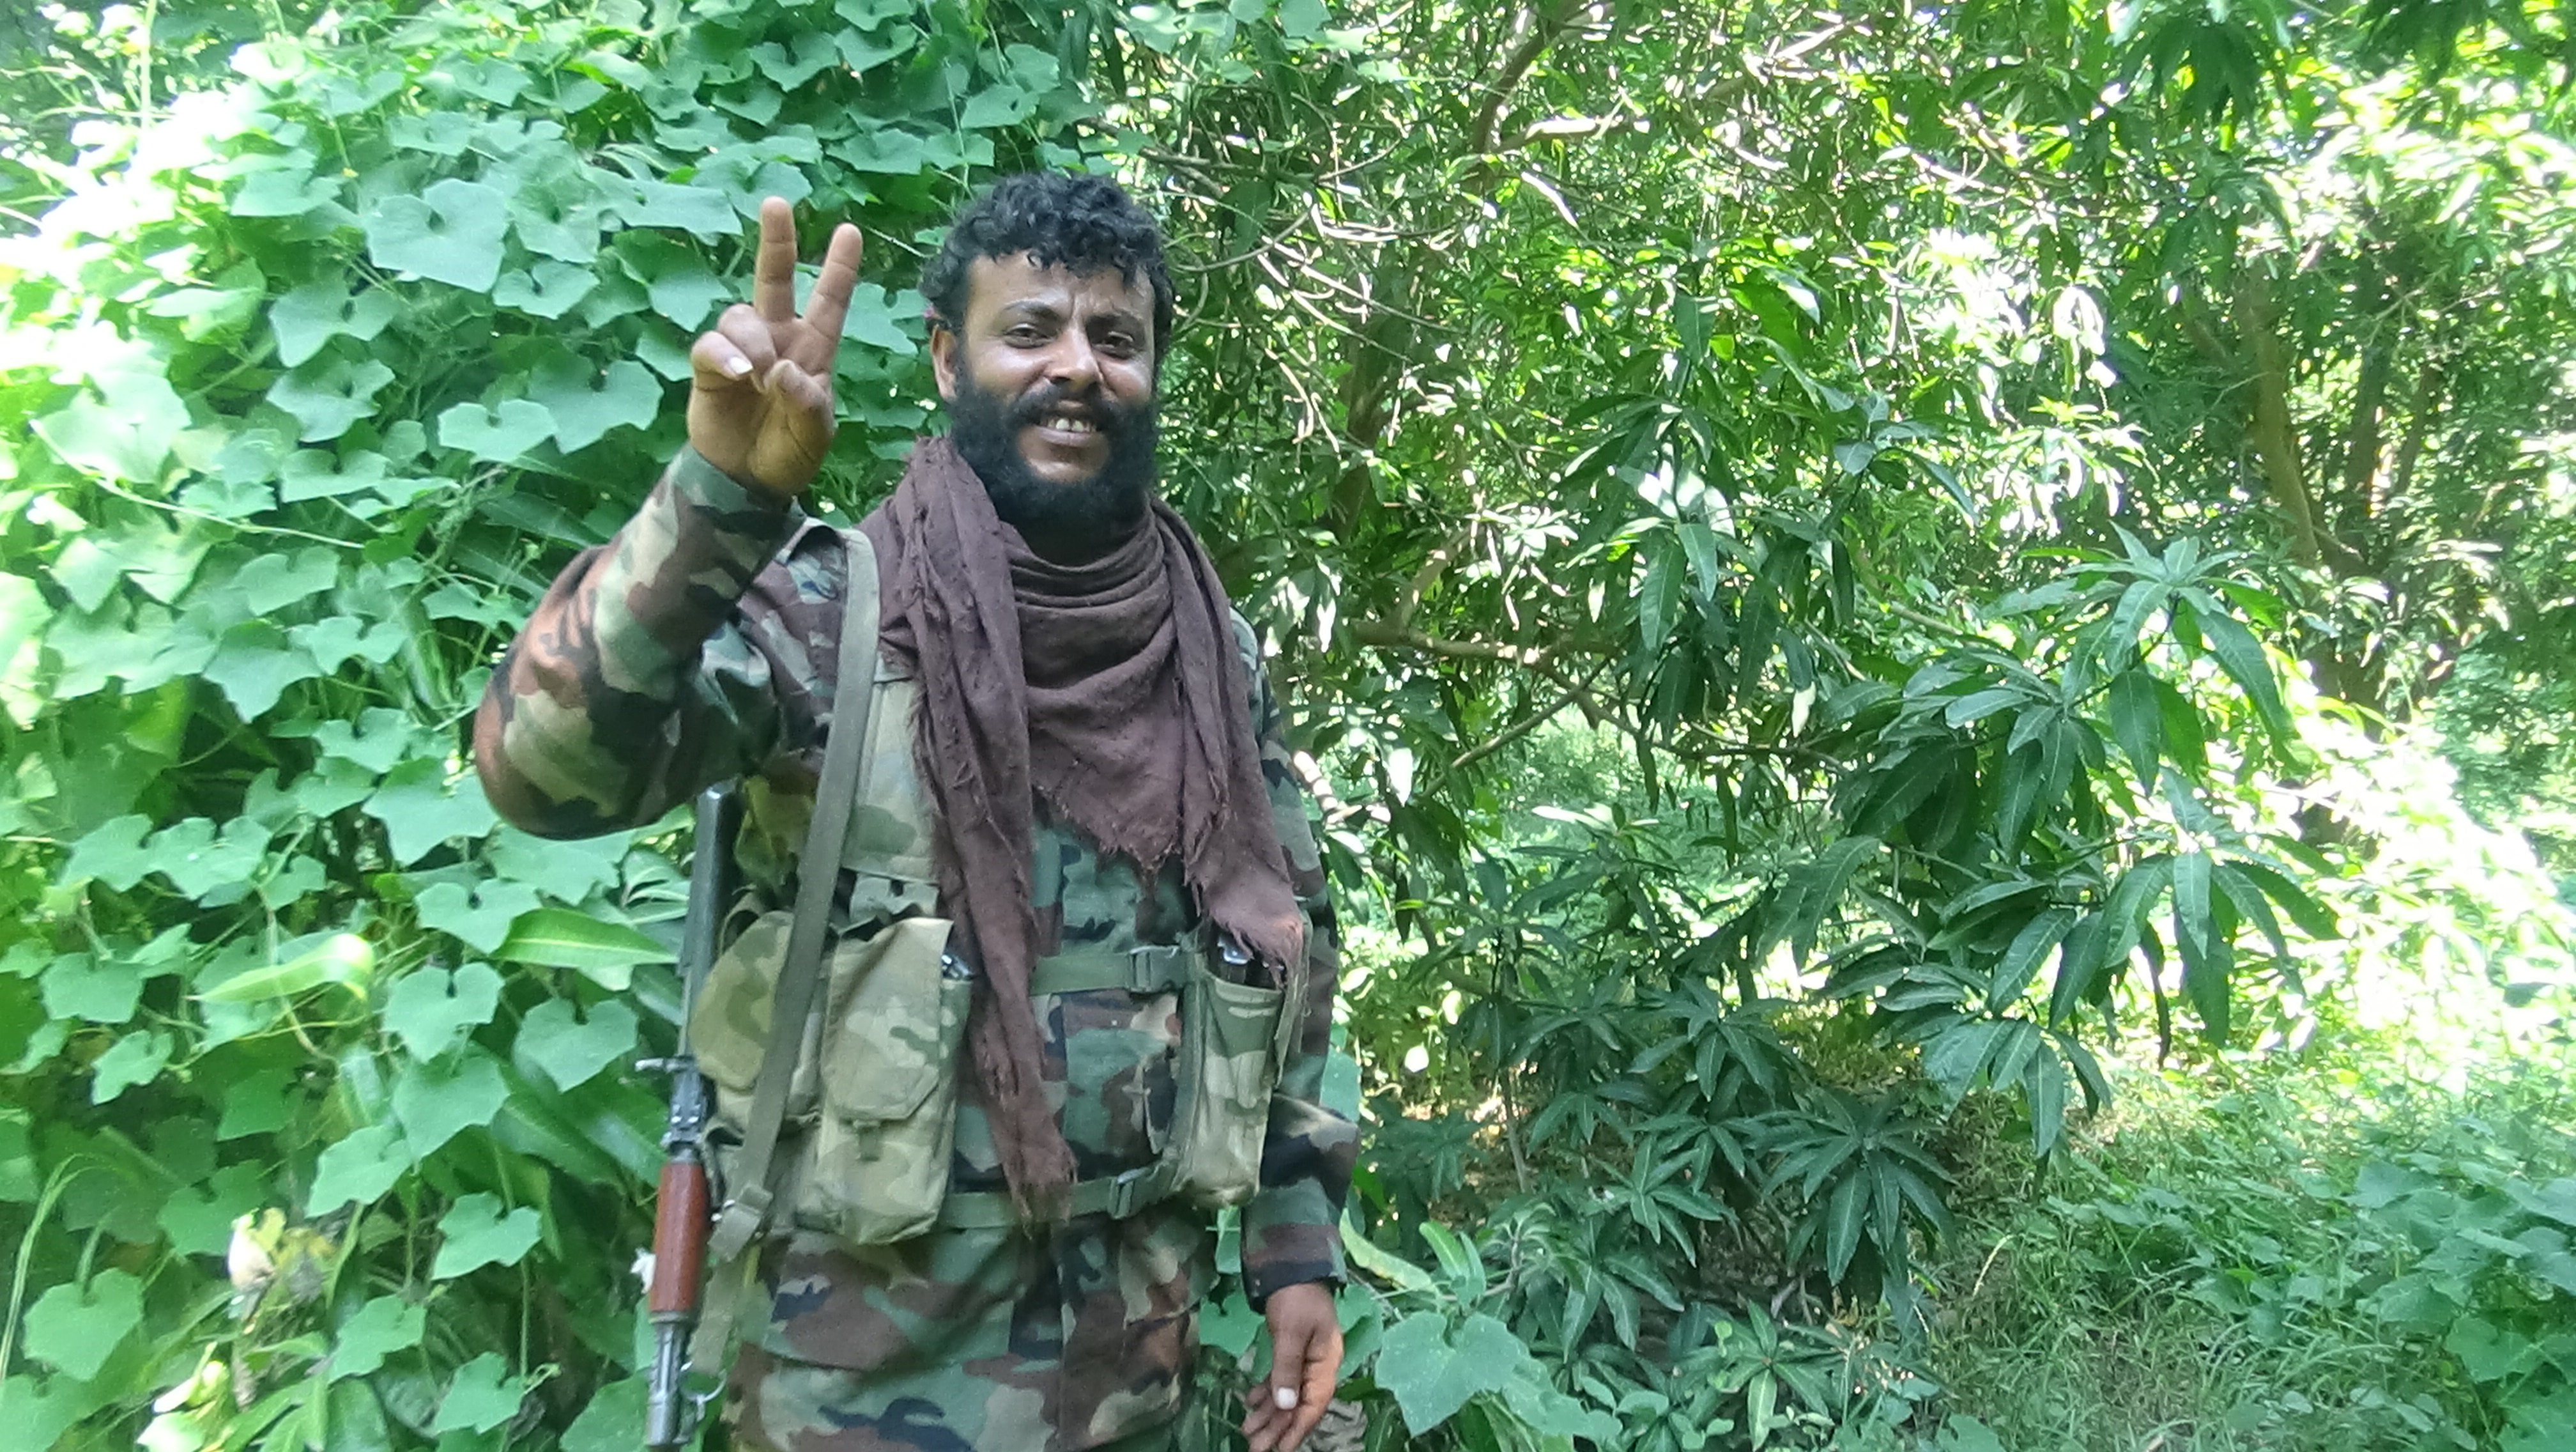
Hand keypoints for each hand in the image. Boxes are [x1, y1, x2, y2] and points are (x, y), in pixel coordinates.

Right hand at [687, 195, 862, 497]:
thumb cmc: (789, 453)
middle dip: (776, 241)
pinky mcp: (709, 366)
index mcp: (813, 350)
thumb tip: (783, 370)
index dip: (839, 269)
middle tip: (776, 204)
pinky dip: (725, 356)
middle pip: (774, 280)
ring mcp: (742, 349)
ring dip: (752, 341)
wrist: (746, 481)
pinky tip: (739, 374)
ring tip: (759, 377)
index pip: (828, 302)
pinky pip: (711, 344)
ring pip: (740, 315)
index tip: (850, 231)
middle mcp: (777, 339)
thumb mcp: (815, 435)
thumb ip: (808, 404)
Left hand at [1241, 1281, 1342, 1451]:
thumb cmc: (1296, 1297)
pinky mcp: (1292, 1351)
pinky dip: (1266, 1392)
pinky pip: (1280, 1380)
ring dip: (1268, 1413)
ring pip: (1287, 1395)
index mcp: (1326, 1363)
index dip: (1296, 1430)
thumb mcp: (1291, 1333)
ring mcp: (1305, 1359)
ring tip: (1247, 1431)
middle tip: (1254, 1448)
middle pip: (1298, 1405)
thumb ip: (1287, 1369)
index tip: (1280, 1451)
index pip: (1313, 1405)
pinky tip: (1250, 1402)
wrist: (1293, 1266)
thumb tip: (1284, 1406)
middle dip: (1277, 1428)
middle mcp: (1318, 1366)